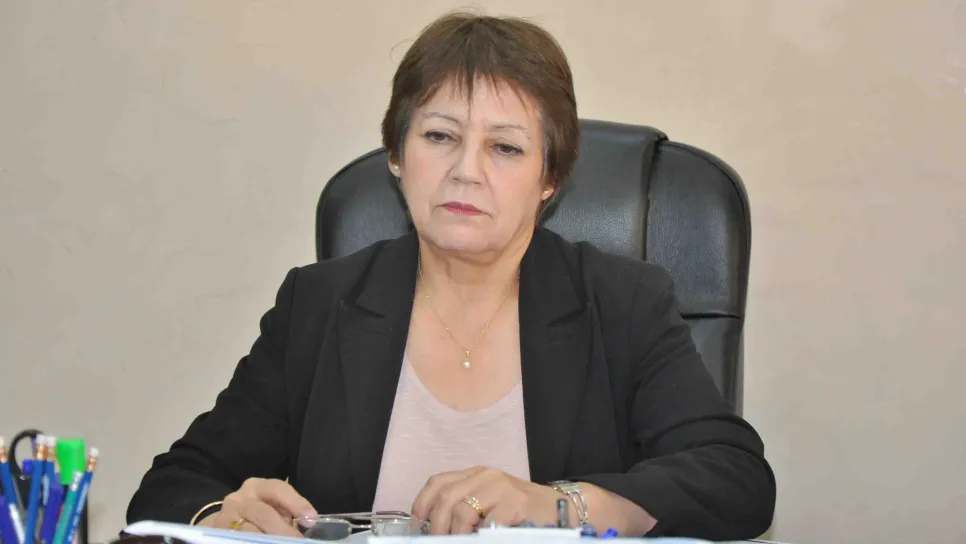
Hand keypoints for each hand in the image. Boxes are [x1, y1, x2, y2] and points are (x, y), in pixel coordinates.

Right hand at [197, 478, 316, 536]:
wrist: (225, 522)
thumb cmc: (257, 512)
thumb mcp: (270, 505)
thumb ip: (286, 510)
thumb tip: (307, 522)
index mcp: (256, 486)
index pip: (278, 489)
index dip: (297, 503)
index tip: (311, 519)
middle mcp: (239, 499)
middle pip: (264, 514)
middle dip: (283, 530)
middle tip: (297, 541)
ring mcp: (226, 517)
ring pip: (249, 532)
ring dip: (268, 540)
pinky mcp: (218, 532)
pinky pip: (238, 540)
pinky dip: (253, 542)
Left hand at [411, 466, 567, 533]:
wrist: (559, 509)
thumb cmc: (521, 512)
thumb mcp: (490, 502)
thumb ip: (465, 507)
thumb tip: (435, 529)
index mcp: (475, 475)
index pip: (438, 482)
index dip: (422, 504)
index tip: (417, 526)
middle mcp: (486, 476)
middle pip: (446, 499)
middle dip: (436, 527)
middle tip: (438, 543)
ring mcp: (501, 488)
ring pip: (462, 512)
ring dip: (457, 535)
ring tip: (462, 543)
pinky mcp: (516, 503)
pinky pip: (487, 526)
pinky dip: (481, 537)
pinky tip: (485, 540)